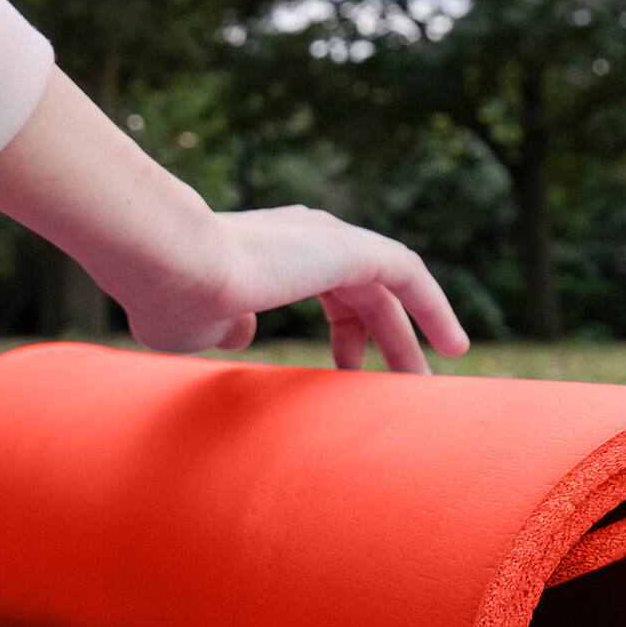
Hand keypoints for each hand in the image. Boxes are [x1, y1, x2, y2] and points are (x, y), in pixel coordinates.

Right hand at [104, 204, 468, 369]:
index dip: (345, 335)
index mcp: (270, 251)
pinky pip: (407, 275)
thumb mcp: (201, 326)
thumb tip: (243, 333)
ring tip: (429, 385)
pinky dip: (434, 308)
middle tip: (402, 389)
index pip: (328, 290)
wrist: (172, 265)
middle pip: (365, 294)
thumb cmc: (174, 299)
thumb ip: (227, 328)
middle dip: (385, 342)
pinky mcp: (347, 247)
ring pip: (388, 289)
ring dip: (411, 335)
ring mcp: (326, 238)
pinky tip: (453, 346)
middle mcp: (302, 236)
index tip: (346, 374)